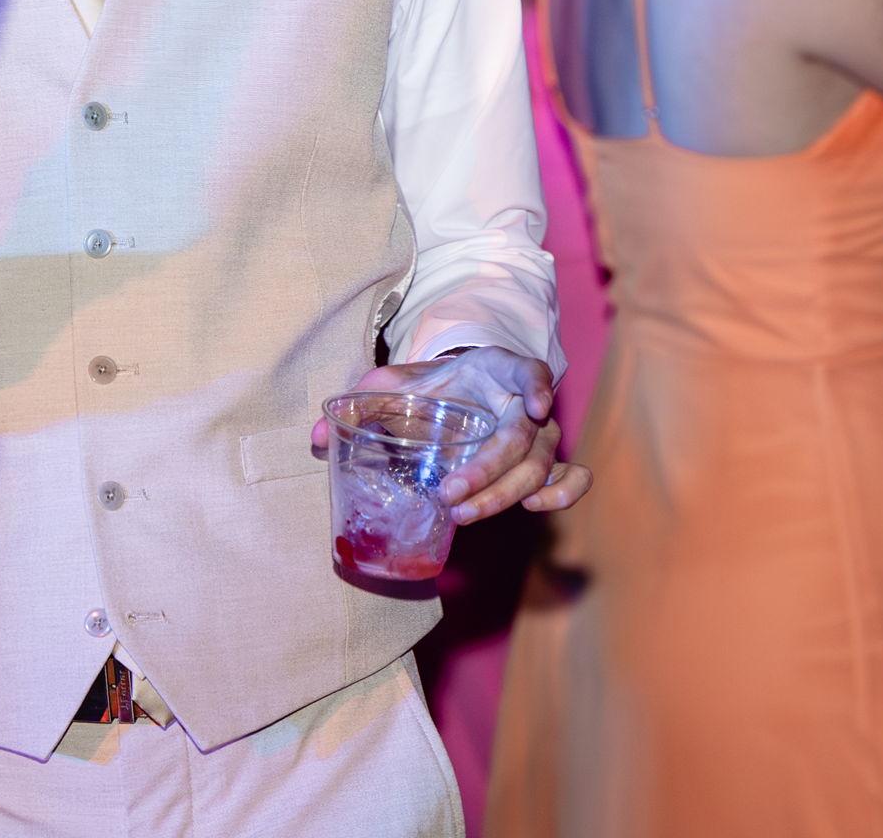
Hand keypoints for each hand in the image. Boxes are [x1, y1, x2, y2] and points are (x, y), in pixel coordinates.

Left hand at [312, 347, 591, 524]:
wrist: (453, 390)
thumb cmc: (428, 388)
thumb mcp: (393, 386)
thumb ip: (360, 404)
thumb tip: (313, 435)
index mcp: (497, 370)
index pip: (529, 370)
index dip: (536, 385)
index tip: (535, 406)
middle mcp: (523, 402)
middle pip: (524, 437)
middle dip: (490, 469)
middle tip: (450, 494)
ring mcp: (537, 434)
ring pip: (539, 465)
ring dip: (505, 493)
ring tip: (464, 513)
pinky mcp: (540, 462)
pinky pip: (568, 478)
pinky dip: (564, 492)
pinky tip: (537, 508)